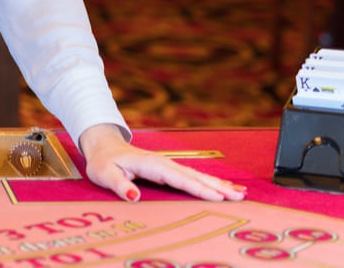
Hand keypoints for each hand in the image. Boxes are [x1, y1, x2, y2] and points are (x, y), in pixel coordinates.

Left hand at [78, 124, 246, 201]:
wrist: (103, 146)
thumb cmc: (103, 162)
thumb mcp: (104, 174)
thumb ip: (119, 185)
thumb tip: (134, 197)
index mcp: (150, 164)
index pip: (178, 178)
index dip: (198, 188)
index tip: (217, 197)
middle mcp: (163, 163)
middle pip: (194, 176)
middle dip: (217, 187)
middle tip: (239, 197)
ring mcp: (167, 165)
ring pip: (197, 176)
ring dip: (218, 184)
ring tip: (240, 193)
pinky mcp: (169, 169)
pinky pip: (192, 176)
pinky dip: (209, 182)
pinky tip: (224, 187)